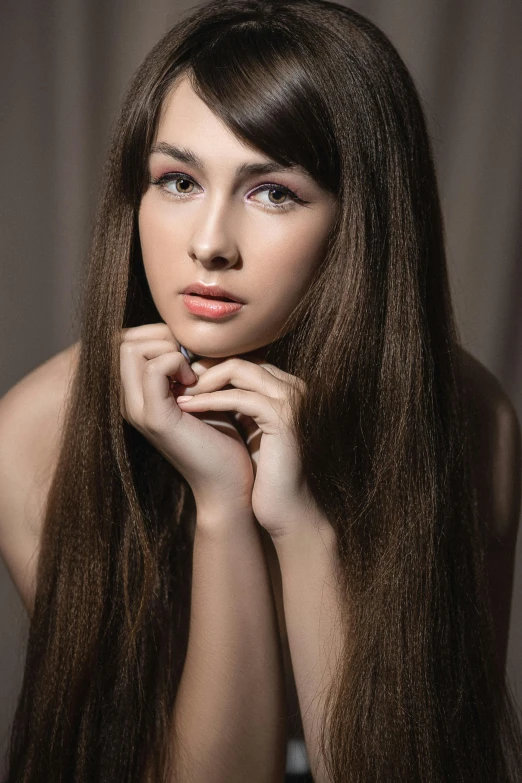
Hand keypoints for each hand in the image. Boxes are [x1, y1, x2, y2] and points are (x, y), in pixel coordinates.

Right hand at [119, 323, 254, 516]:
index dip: (159, 334)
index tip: (189, 355)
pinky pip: (154, 369)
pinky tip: (197, 383)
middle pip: (124, 340)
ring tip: (193, 374)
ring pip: (131, 348)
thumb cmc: (221, 435)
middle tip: (191, 361)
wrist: (229, 481)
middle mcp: (128, 402)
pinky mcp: (154, 418)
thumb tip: (188, 330)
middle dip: (161, 337)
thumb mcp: (200, 391)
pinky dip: (177, 364)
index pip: (127, 341)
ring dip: (168, 350)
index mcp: (135, 395)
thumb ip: (186, 364)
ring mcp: (136, 410)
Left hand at [176, 356, 323, 537]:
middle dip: (201, 368)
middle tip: (171, 381)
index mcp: (283, 385)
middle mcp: (291, 385)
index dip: (206, 365)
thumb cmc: (260, 470)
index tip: (177, 378)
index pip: (240, 357)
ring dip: (202, 381)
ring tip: (176, 394)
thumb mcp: (243, 424)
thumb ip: (232, 399)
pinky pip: (241, 397)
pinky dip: (209, 401)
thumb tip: (194, 377)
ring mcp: (291, 399)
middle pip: (239, 356)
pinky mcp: (284, 418)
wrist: (283, 504)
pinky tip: (187, 409)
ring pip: (239, 369)